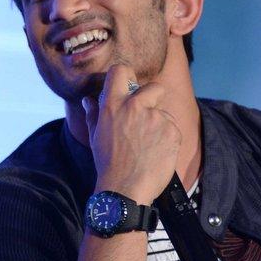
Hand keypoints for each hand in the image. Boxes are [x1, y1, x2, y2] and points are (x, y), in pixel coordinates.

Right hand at [80, 64, 180, 203]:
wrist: (125, 189)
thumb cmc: (108, 163)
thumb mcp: (95, 137)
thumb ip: (93, 114)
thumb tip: (87, 100)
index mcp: (113, 105)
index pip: (121, 71)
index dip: (126, 75)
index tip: (129, 85)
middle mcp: (135, 106)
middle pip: (154, 88)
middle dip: (153, 99)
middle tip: (146, 118)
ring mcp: (156, 118)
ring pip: (164, 113)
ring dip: (159, 125)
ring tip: (148, 146)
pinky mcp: (172, 131)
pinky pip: (173, 129)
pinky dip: (167, 139)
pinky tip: (156, 153)